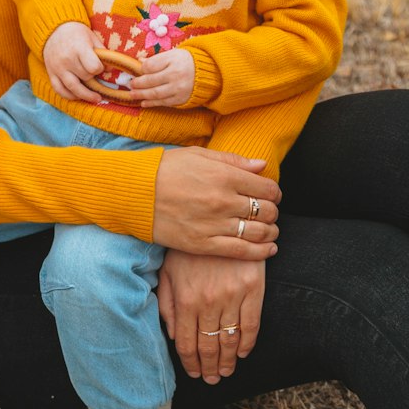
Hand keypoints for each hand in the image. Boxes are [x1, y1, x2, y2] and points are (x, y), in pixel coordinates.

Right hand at [42, 21, 104, 102]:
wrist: (53, 30)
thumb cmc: (76, 33)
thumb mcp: (91, 37)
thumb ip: (102, 52)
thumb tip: (111, 69)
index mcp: (78, 48)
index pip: (93, 67)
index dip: (100, 68)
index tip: (100, 66)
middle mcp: (67, 59)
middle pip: (85, 77)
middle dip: (93, 78)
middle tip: (95, 74)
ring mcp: (58, 68)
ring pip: (73, 88)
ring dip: (86, 95)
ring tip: (96, 98)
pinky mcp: (51, 74)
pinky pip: (60, 90)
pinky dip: (69, 96)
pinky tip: (78, 97)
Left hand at [129, 48, 195, 106]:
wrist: (208, 73)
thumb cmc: (187, 61)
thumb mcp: (173, 54)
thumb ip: (157, 59)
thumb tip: (140, 62)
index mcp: (173, 60)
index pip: (151, 66)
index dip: (141, 69)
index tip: (136, 71)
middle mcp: (176, 75)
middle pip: (151, 81)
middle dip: (138, 84)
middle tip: (130, 85)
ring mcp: (178, 89)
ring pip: (156, 94)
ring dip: (142, 95)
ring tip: (132, 94)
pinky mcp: (181, 99)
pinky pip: (164, 103)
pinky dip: (153, 103)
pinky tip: (144, 103)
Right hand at [152, 146, 279, 258]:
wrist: (134, 193)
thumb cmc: (165, 169)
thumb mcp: (199, 155)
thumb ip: (233, 161)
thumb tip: (262, 165)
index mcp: (224, 176)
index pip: (267, 188)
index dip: (274, 192)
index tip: (271, 194)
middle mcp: (223, 201)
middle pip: (266, 211)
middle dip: (273, 211)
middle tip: (269, 212)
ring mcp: (214, 225)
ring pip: (258, 232)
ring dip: (271, 232)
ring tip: (270, 230)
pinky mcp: (203, 244)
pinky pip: (242, 252)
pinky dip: (261, 253)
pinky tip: (268, 250)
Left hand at [158, 250, 266, 382]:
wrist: (222, 219)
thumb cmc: (190, 246)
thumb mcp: (168, 271)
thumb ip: (167, 304)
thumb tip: (173, 335)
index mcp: (185, 299)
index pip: (187, 344)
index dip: (191, 364)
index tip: (195, 373)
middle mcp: (209, 301)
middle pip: (209, 347)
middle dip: (210, 368)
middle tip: (212, 379)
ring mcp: (232, 296)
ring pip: (231, 340)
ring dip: (229, 361)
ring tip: (226, 371)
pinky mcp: (253, 288)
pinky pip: (252, 324)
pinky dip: (248, 343)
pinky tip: (243, 352)